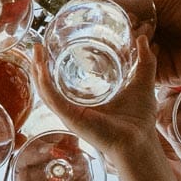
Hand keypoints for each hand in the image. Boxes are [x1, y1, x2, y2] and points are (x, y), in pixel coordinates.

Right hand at [30, 25, 166, 163]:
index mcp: (85, 103)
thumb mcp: (142, 82)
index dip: (54, 67)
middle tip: (37, 46)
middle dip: (39, 66)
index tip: (50, 47)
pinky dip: (44, 82)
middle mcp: (74, 109)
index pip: (63, 84)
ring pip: (45, 90)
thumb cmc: (139, 119)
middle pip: (48, 86)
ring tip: (35, 50)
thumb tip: (142, 39)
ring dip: (37, 70)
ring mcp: (70, 114)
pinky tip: (40, 67)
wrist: (139, 141)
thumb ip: (145, 61)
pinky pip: (52, 98)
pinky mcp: (71, 117)